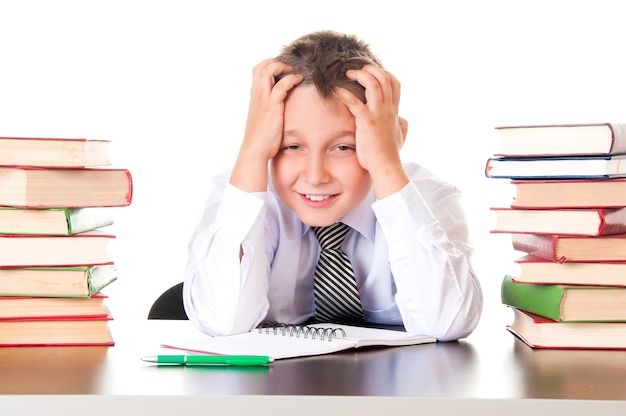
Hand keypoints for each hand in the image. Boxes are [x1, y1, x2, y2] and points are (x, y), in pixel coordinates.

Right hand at [243, 58, 303, 159]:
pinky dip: (291, 78)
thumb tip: (279, 106)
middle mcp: (257, 95)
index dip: (270, 65)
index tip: (283, 69)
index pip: (258, 71)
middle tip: (289, 68)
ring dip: (282, 66)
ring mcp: (263, 99)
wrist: (255, 150)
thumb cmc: (261, 138)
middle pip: (261, 66)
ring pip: (268, 70)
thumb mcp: (263, 118)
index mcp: (255, 96)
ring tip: (293, 71)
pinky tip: (299, 79)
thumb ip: (268, 108)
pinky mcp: (272, 106)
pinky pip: (281, 86)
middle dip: (275, 62)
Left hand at [334, 65, 409, 197]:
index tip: (370, 71)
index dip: (383, 73)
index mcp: (394, 111)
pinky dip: (344, 93)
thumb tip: (403, 120)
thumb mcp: (400, 137)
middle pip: (383, 78)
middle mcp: (388, 109)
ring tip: (346, 73)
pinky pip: (355, 102)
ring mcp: (378, 114)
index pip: (394, 83)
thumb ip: (401, 126)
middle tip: (355, 68)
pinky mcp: (367, 121)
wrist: (386, 167)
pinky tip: (335, 89)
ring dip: (359, 75)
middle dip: (369, 68)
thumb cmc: (390, 154)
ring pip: (373, 83)